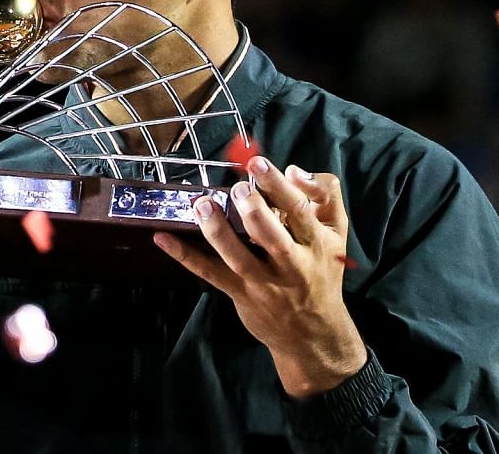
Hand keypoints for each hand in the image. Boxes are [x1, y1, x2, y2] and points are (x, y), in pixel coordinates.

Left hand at [154, 157, 366, 396]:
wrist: (316, 333)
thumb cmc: (322, 271)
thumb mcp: (336, 233)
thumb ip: (325, 196)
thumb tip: (296, 169)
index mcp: (316, 243)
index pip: (300, 211)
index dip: (280, 186)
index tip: (257, 164)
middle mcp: (292, 264)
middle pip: (273, 236)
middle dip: (253, 209)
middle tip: (237, 188)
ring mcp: (264, 281)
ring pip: (239, 256)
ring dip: (217, 230)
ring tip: (201, 204)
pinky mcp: (240, 293)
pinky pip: (210, 272)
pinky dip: (184, 255)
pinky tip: (162, 237)